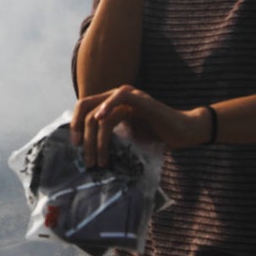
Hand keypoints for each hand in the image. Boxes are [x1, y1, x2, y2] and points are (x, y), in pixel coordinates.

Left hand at [70, 85, 208, 166]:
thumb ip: (110, 136)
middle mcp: (116, 96)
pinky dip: (108, 107)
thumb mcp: (126, 136)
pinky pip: (120, 98)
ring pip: (99, 112)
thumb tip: (87, 152)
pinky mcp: (141, 99)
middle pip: (86, 110)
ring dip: (96, 139)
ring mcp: (128, 96)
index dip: (74, 124)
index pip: (83, 107)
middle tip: (87, 160)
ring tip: (99, 160)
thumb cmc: (154, 135)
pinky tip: (101, 120)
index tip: (75, 146)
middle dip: (83, 137)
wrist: (181, 132)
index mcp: (111, 103)